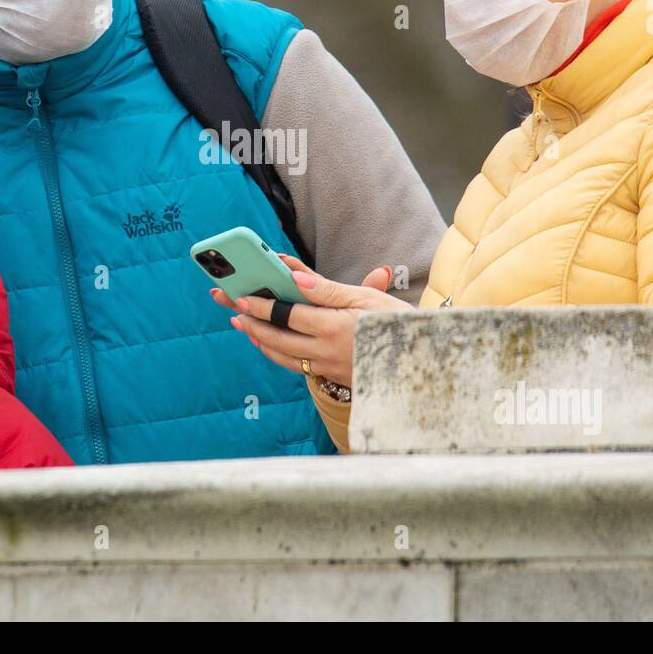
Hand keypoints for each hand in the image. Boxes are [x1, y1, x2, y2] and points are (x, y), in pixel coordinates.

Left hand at [209, 253, 411, 385]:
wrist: (424, 364)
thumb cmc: (398, 323)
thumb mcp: (367, 298)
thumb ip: (327, 289)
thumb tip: (294, 276)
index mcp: (334, 329)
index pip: (287, 316)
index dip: (262, 306)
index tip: (241, 297)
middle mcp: (326, 353)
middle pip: (277, 339)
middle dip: (250, 323)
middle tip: (228, 308)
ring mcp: (328, 369)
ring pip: (283, 356)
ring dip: (260, 340)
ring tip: (242, 325)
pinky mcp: (332, 378)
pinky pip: (297, 366)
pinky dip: (279, 353)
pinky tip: (270, 343)